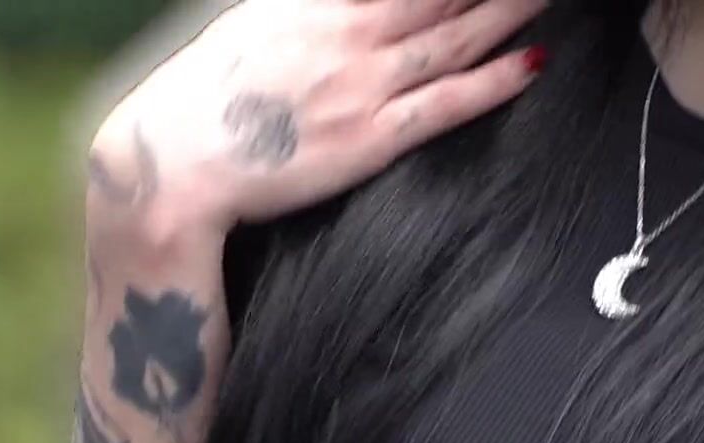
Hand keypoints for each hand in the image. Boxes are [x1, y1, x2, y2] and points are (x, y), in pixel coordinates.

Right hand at [89, 0, 548, 231]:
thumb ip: (306, 11)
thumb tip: (337, 5)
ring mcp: (362, 85)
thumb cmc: (206, 101)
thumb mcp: (254, 28)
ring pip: (456, 37)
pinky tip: (531, 61)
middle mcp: (347, 32)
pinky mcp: (371, 139)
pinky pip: (446, 103)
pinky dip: (493, 80)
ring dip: (509, 10)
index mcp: (316, 2)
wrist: (173, 165)